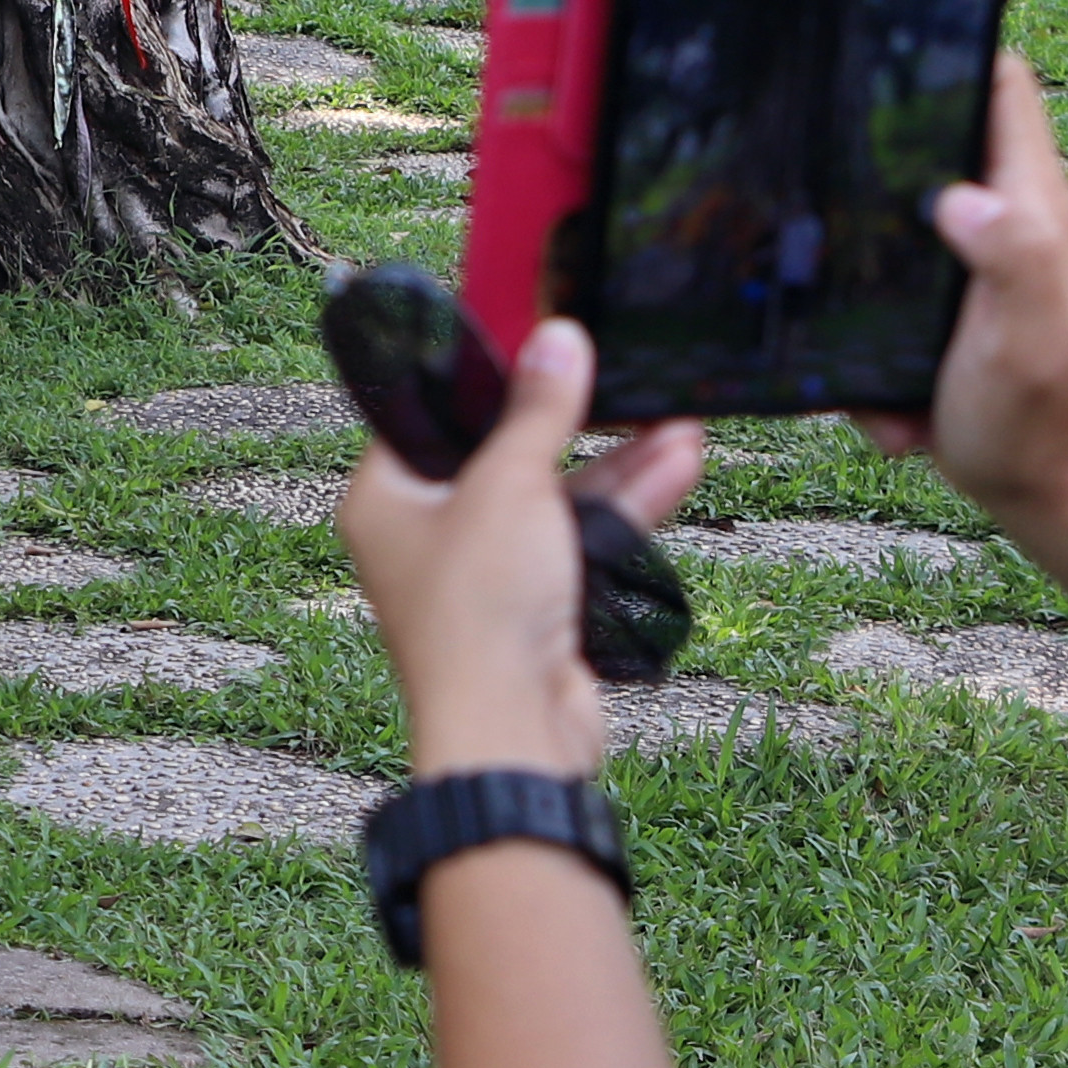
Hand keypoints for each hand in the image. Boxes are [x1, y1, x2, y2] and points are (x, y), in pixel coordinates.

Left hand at [337, 318, 702, 778]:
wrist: (512, 731)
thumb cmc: (479, 610)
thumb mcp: (510, 486)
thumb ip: (537, 412)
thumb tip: (556, 339)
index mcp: (386, 498)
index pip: (430, 414)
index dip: (484, 377)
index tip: (536, 337)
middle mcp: (426, 534)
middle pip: (503, 455)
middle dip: (574, 421)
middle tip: (621, 376)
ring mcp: (483, 573)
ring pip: (553, 499)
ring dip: (617, 462)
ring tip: (682, 422)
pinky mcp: (533, 607)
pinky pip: (580, 540)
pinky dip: (624, 508)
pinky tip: (678, 465)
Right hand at [846, 52, 1067, 528]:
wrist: (1043, 496)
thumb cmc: (1034, 422)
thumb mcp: (1023, 342)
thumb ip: (1011, 261)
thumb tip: (963, 197)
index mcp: (1029, 209)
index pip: (1002, 86)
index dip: (954, 48)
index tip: (891, 39)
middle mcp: (1007, 219)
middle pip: (942, 130)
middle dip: (883, 128)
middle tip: (815, 138)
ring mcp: (977, 260)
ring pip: (904, 201)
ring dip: (859, 227)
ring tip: (819, 254)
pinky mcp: (950, 301)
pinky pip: (892, 274)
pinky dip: (868, 306)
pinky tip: (872, 373)